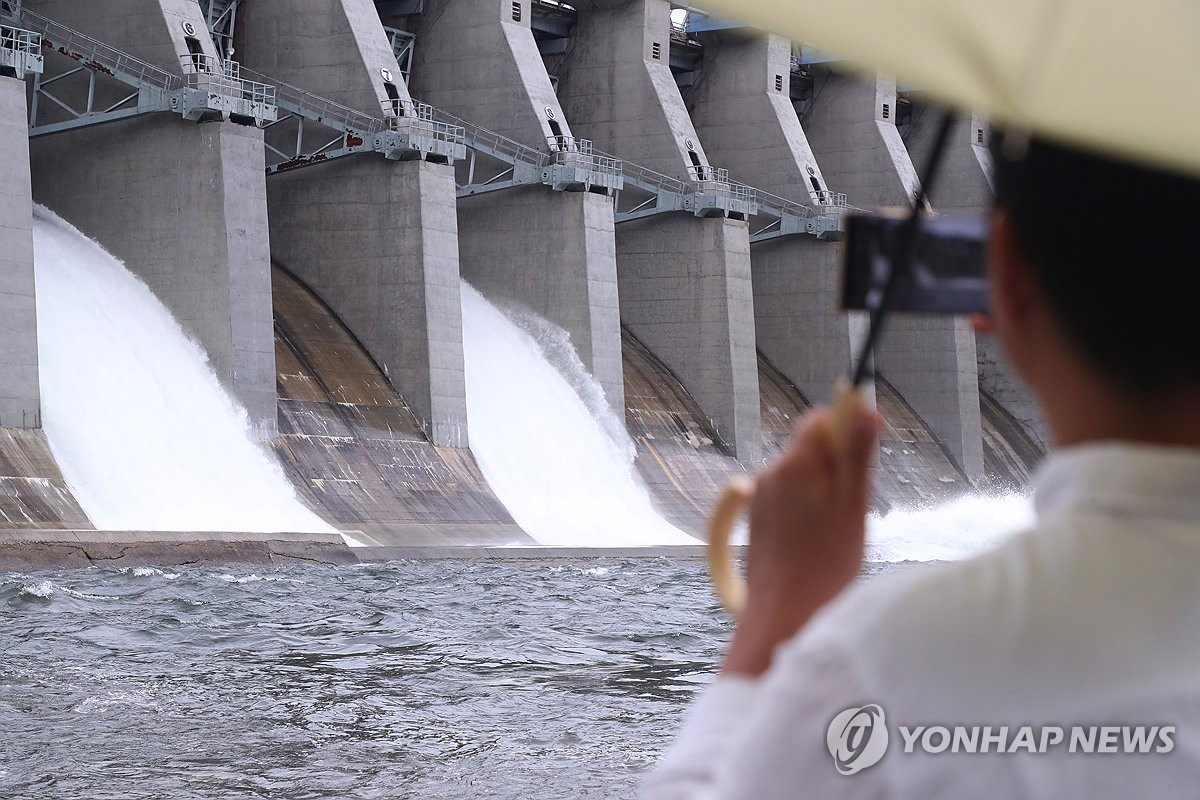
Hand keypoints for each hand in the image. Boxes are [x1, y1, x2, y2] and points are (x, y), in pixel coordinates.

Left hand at [722, 403, 880, 676]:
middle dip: (836, 467)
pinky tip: (817, 542)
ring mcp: (760, 497)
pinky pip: (788, 500)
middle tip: (853, 505)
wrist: (784, 611)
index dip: (845, 429)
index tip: (865, 454)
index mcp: (794, 463)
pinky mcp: (758, 519)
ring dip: (823, 491)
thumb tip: (865, 411)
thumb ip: (857, 455)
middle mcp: (771, 473)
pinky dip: (807, 511)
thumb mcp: (853, 504)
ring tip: (836, 530)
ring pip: (801, 477)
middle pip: (811, 450)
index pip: (819, 420)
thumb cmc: (825, 562)